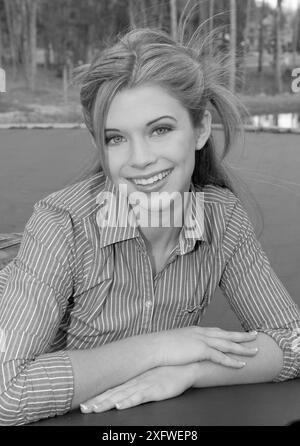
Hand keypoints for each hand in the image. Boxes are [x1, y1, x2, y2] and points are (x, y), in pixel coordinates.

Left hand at [80, 364, 195, 413]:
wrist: (183, 368)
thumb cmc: (165, 374)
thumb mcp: (147, 378)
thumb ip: (134, 385)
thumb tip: (121, 393)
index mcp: (132, 380)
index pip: (111, 390)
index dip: (97, 397)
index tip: (83, 403)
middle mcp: (135, 382)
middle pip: (112, 393)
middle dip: (97, 401)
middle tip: (83, 408)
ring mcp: (144, 385)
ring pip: (122, 396)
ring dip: (108, 402)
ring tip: (95, 409)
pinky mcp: (154, 390)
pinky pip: (139, 397)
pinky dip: (129, 401)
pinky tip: (120, 405)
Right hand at [152, 326, 257, 367]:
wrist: (154, 346)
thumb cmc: (160, 346)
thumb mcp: (175, 342)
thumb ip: (183, 344)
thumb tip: (183, 349)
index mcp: (195, 330)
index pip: (216, 331)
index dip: (228, 333)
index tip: (237, 333)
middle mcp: (201, 333)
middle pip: (226, 334)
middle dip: (242, 335)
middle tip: (255, 335)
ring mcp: (202, 340)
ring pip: (228, 344)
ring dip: (243, 347)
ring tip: (256, 350)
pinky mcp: (201, 350)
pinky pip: (221, 357)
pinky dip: (232, 361)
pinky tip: (242, 365)